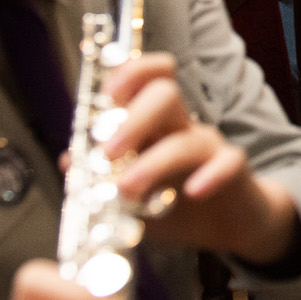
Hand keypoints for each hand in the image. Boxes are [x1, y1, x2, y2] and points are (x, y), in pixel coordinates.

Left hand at [100, 52, 300, 263]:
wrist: (225, 225)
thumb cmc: (175, 203)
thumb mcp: (129, 193)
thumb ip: (99, 177)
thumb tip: (67, 161)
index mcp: (154, 123)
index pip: (148, 78)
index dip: (130, 74)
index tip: (108, 94)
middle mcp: (181, 126)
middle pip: (165, 95)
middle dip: (134, 119)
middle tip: (108, 152)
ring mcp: (208, 147)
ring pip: (186, 138)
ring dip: (154, 161)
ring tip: (128, 190)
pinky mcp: (232, 172)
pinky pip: (227, 163)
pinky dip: (211, 175)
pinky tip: (193, 192)